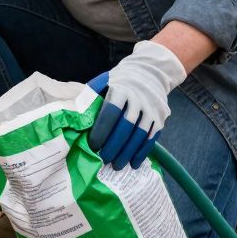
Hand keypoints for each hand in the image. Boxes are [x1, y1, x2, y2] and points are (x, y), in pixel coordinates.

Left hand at [87, 40, 186, 168]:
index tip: (93, 145)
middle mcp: (139, 100)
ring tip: (116, 166)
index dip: (101, 131)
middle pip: (126, 128)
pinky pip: (151, 138)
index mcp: (122, 90)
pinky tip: (134, 163)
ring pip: (139, 136)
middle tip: (103, 160)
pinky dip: (142, 152)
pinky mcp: (160, 118)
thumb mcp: (103, 81)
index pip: (110, 114)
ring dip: (128, 153)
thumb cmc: (120, 80)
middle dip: (113, 146)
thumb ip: (90, 96)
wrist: (151, 71)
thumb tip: (75, 115)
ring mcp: (152, 110)